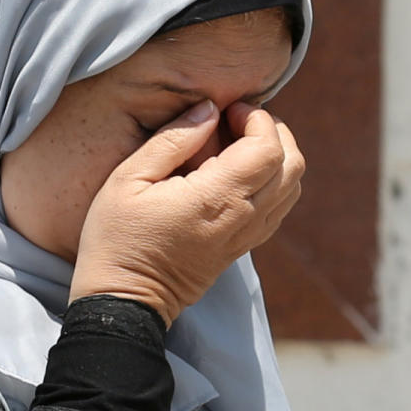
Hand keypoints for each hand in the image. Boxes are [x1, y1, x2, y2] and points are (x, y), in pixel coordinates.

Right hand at [69, 100, 303, 326]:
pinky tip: (237, 172)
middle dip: (273, 131)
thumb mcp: (129, 179)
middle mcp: (242, 219)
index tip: (228, 109)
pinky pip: (279, 207)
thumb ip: (173, 140)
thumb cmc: (117, 237)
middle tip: (236, 120)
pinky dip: (272, 180)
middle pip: (293, 164)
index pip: (268, 148)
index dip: (258, 119)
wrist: (124, 302)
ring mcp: (247, 236)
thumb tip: (209, 109)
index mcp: (216, 198)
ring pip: (293, 187)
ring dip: (276, 156)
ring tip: (237, 142)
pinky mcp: (243, 247)